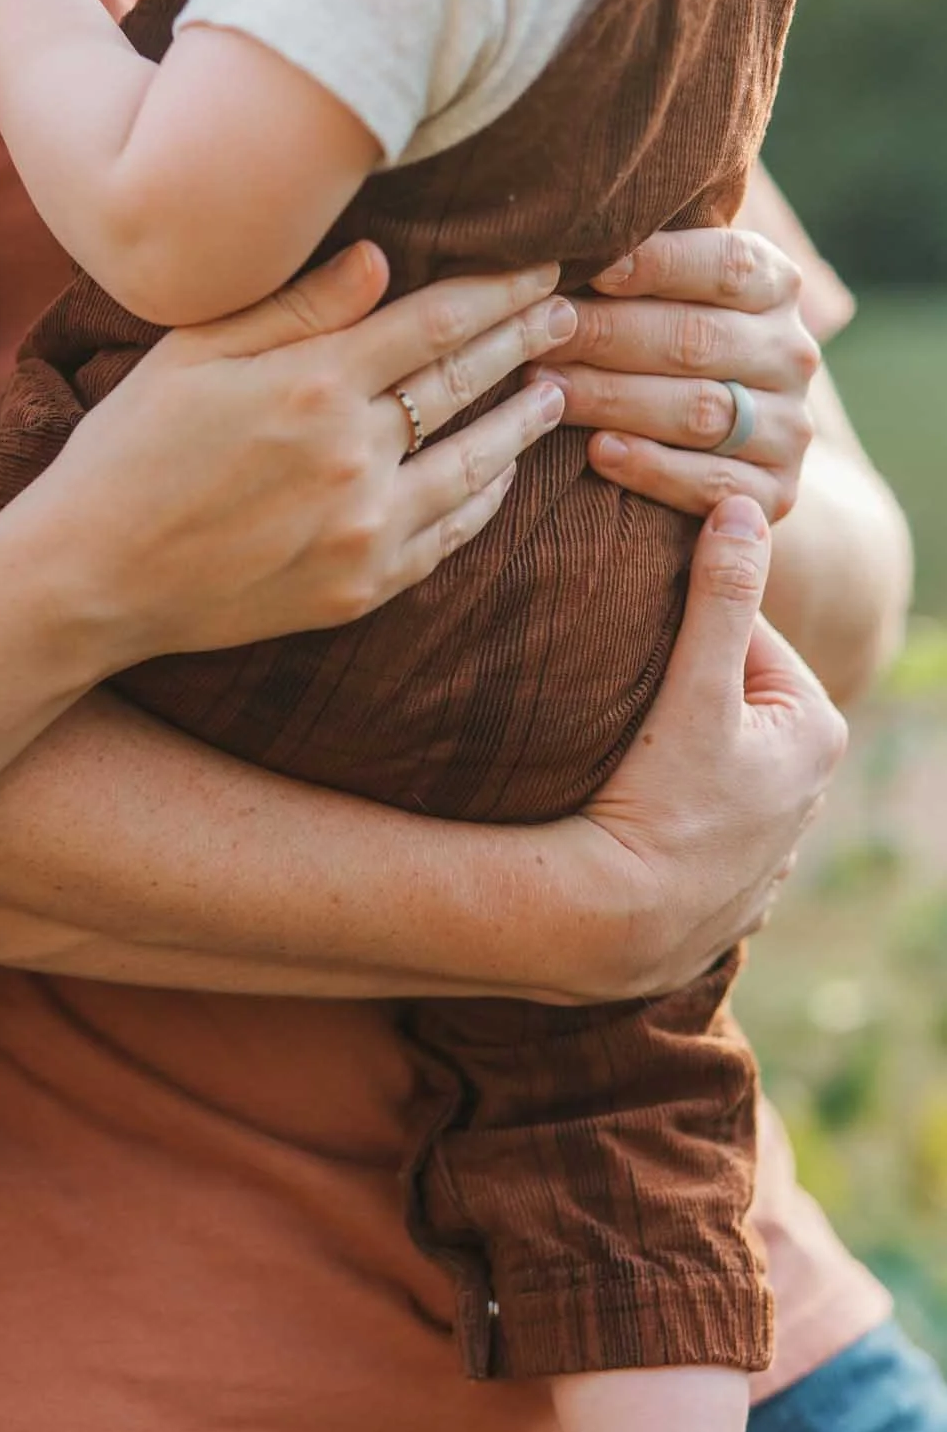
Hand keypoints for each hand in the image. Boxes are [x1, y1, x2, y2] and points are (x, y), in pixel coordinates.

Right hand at [17, 241, 574, 662]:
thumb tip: (381, 258)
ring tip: (556, 392)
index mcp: (312, 382)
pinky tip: (505, 476)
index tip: (543, 262)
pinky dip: (487, 502)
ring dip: (523, 422)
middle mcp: (352, 454)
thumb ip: (291, 305)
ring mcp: (363, 528)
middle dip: (526, 340)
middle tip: (572, 310)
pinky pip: (448, 538)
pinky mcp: (360, 589)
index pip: (436, 319)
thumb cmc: (127, 453)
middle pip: (466, 382)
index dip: (499, 287)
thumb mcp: (190, 353)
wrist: (91, 579)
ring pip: (475, 464)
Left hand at [529, 229, 820, 521]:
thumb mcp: (670, 296)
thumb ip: (642, 264)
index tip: (593, 267)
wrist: (729, 457)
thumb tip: (562, 226)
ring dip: (614, 399)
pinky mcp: (775, 493)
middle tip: (539, 333)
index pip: (726, 265)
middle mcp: (792, 354)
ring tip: (547, 390)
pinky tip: (598, 452)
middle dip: (607, 335)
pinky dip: (652, 468)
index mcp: (775, 288)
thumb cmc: (667, 351)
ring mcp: (789, 427)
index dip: (659, 264)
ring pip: (699, 411)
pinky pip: (713, 483)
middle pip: (697, 340)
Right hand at [560, 497, 846, 1002]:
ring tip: (617, 758)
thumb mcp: (694, 689)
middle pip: (732, 705)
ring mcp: (772, 849)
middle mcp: (810, 792)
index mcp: (816, 731)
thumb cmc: (661, 804)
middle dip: (680, 694)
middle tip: (616, 702)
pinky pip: (701, 828)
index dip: (683, 630)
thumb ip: (720, 596)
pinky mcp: (732, 892)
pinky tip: (634, 817)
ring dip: (675, 754)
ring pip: (716, 767)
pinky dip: (672, 815)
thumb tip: (742, 505)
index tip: (629, 635)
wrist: (618, 926)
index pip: (747, 642)